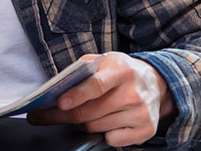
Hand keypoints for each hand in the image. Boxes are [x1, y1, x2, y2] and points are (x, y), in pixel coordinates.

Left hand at [28, 53, 175, 146]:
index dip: (76, 96)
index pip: (96, 86)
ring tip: (82, 114)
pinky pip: (112, 140)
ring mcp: (140, 114)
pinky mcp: (145, 130)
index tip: (59, 103)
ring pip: (96, 127)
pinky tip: (106, 122)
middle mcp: (133, 93)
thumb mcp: (104, 61)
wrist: (157, 84)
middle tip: (44, 116)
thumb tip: (57, 85)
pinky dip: (103, 134)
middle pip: (90, 113)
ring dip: (82, 123)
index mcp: (121, 71)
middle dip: (62, 116)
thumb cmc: (122, 72)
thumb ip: (82, 69)